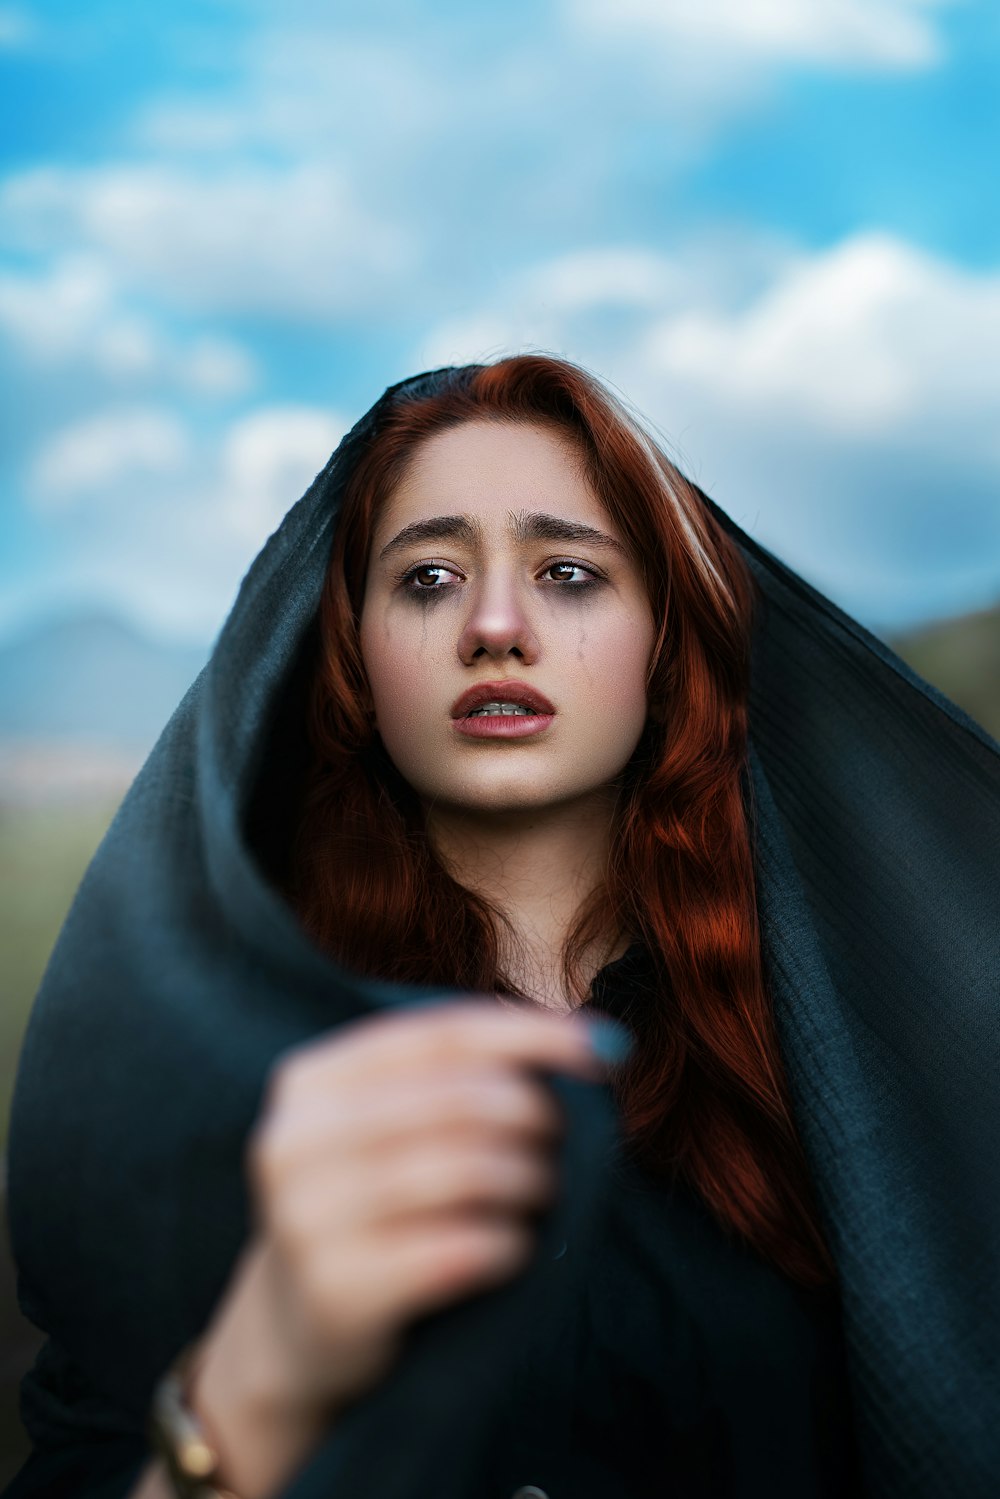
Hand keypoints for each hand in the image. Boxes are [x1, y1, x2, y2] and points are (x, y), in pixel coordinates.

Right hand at [238, 1000, 609, 1418]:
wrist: (297, 1328)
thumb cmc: (372, 1204)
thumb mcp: (387, 1125)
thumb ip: (462, 1075)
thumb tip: (596, 1041)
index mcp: (312, 1081)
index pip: (438, 1035)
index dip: (527, 1035)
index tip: (599, 1048)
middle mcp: (296, 1141)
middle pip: (456, 1101)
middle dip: (531, 1115)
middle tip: (559, 1138)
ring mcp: (309, 1218)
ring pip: (463, 1173)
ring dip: (527, 1179)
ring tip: (540, 1190)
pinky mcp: (338, 1291)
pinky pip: (460, 1250)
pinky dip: (508, 1243)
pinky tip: (512, 1246)